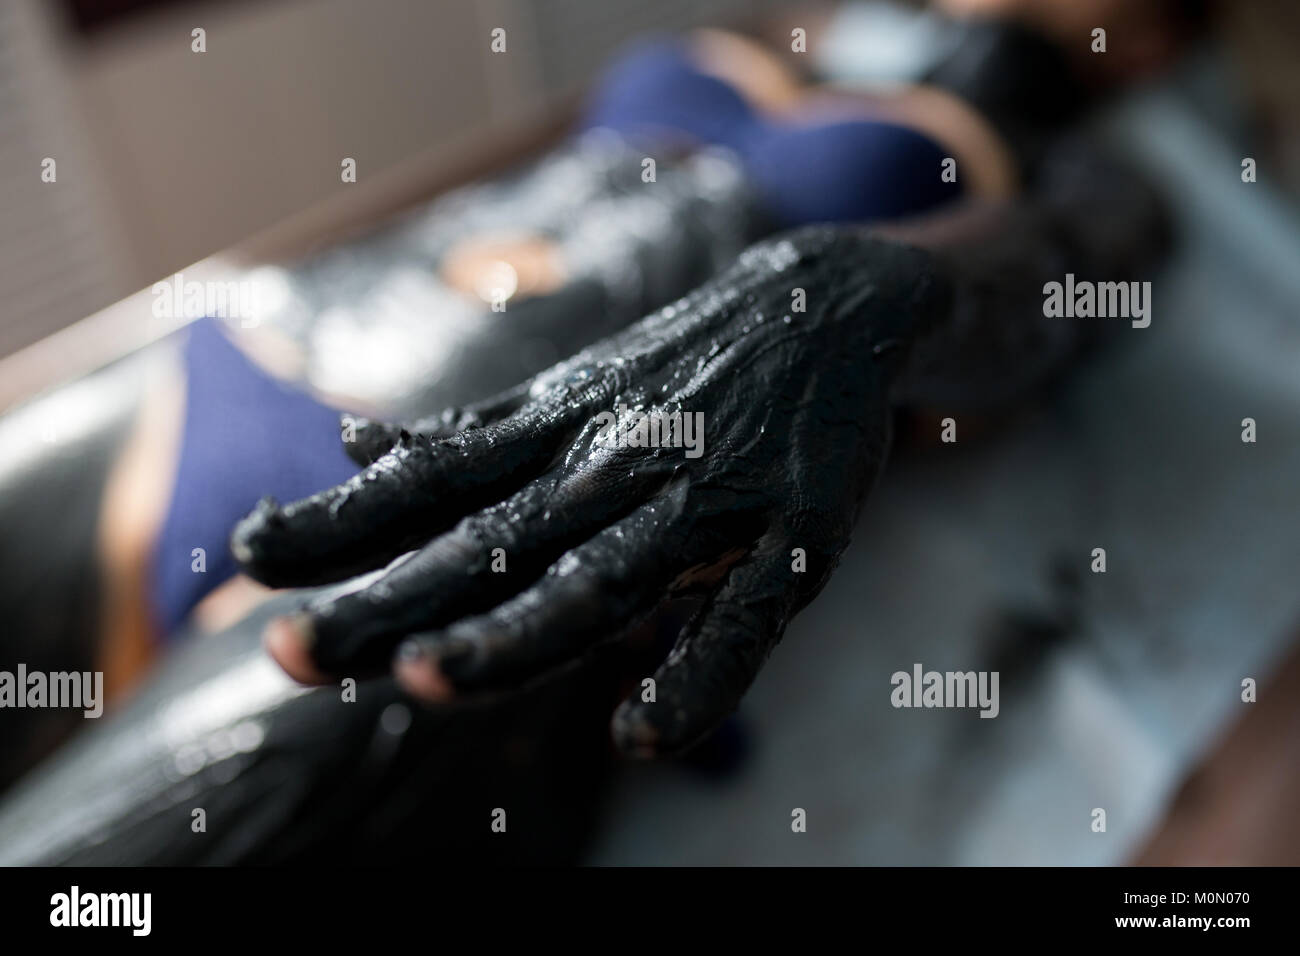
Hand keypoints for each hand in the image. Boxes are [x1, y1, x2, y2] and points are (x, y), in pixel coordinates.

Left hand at [231, 227, 950, 754]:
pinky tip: (638, 734)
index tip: (244, 561)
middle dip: (388, 602)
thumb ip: (467, 436)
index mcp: (552, 438)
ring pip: (597, 581)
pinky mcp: (788, 539)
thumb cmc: (678, 369)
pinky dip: (695, 679)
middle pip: (488, 546)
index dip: (338, 526)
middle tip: (292, 651)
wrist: (823, 304)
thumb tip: (353, 446)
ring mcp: (699, 503)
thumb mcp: (566, 390)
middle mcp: (608, 468)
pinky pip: (742, 622)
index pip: (429, 488)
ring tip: (428, 681)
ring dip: (513, 634)